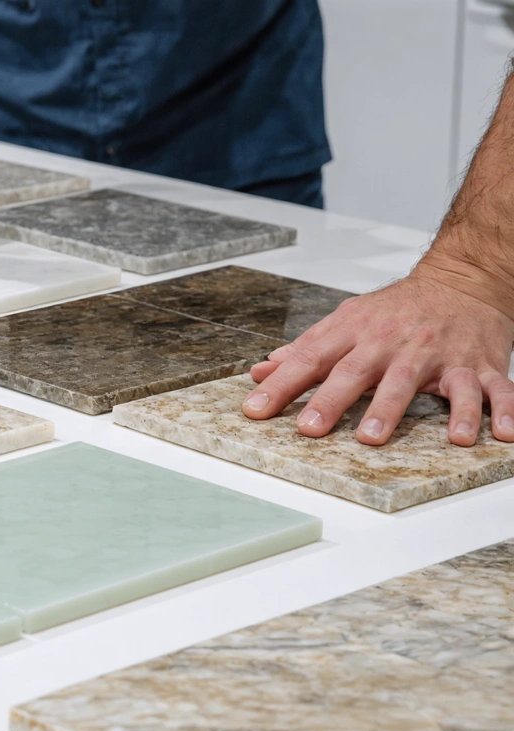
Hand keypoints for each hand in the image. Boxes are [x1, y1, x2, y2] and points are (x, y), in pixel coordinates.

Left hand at [242, 254, 513, 446]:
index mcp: (356, 331)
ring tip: (374, 436)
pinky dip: (497, 411)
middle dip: (331, 400)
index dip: (282, 384)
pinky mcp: (477, 364)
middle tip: (310, 428)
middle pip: (358, 371)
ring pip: (413, 380)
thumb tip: (260, 372)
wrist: (463, 279)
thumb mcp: (345, 322)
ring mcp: (436, 353)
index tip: (255, 409)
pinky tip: (493, 435)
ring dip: (392, 408)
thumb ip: (304, 350)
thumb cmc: (397, 310)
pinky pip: (490, 389)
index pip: (311, 358)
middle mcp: (393, 341)